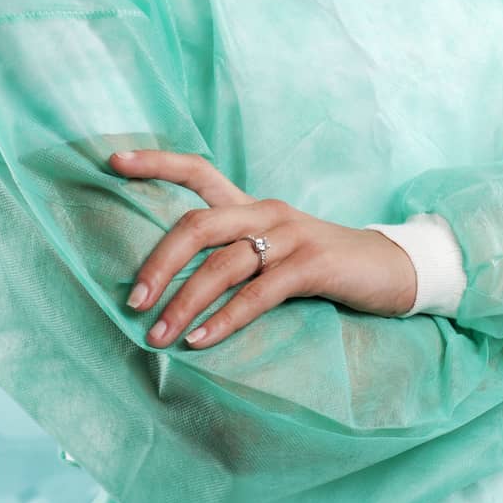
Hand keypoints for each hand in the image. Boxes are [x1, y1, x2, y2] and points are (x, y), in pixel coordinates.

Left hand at [108, 150, 418, 348]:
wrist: (389, 270)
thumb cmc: (321, 267)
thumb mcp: (274, 251)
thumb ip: (233, 254)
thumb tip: (169, 287)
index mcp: (251, 205)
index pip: (198, 171)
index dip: (156, 164)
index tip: (113, 161)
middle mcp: (266, 211)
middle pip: (198, 224)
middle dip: (158, 262)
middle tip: (132, 300)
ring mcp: (289, 236)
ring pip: (222, 264)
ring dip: (185, 303)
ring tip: (158, 335)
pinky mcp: (310, 265)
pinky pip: (257, 294)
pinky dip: (225, 319)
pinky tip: (201, 342)